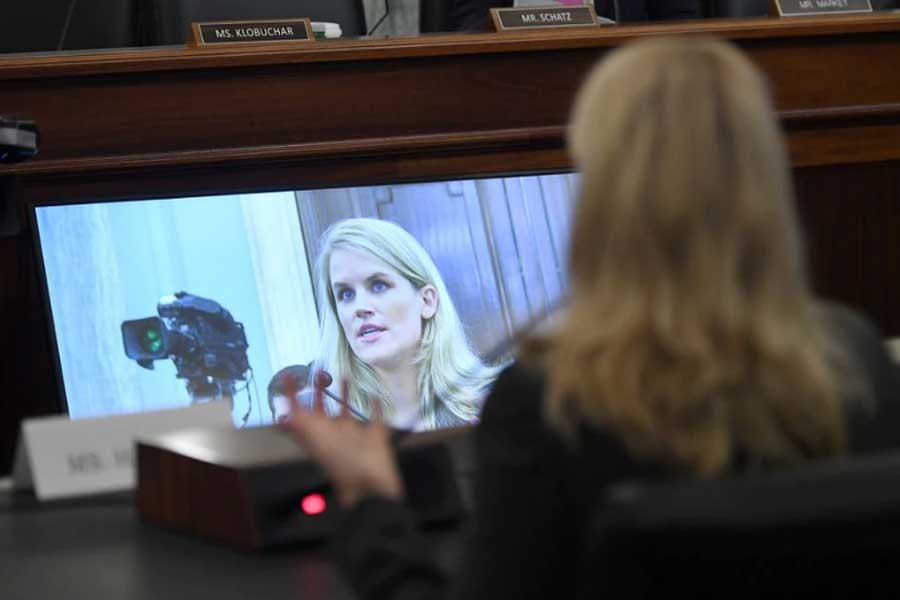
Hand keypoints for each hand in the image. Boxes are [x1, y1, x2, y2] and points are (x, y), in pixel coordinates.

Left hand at [280, 376, 403, 507]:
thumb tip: (280, 415)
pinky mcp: (375, 434)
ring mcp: (354, 435)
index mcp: (317, 436)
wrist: (372, 482)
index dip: (292, 396)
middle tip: (316, 372)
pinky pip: (374, 416)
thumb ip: (299, 425)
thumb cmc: (342, 460)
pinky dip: (375, 405)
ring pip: (346, 412)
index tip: (289, 375)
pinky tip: (375, 392)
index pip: (300, 413)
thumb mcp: (316, 440)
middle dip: (317, 393)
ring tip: (343, 375)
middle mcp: (333, 434)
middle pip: (322, 411)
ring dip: (345, 395)